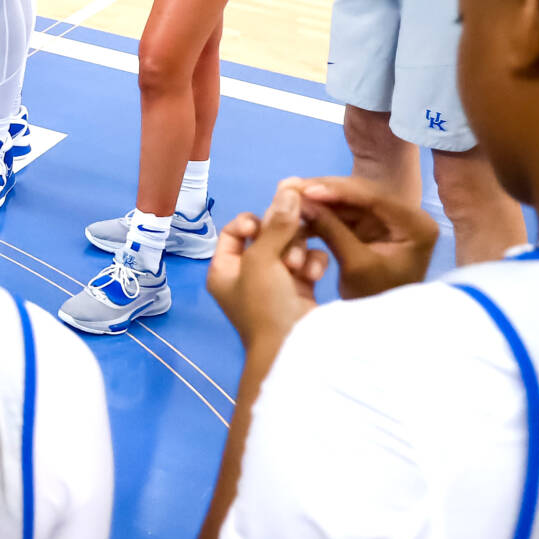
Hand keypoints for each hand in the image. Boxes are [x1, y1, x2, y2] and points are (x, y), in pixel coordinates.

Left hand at [207, 186, 327, 355]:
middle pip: (267, 236)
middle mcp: (247, 275)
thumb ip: (276, 224)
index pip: (234, 231)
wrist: (295, 350)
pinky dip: (311, 265)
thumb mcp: (262, 261)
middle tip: (290, 247)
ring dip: (297, 252)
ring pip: (290, 247)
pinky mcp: (301, 290)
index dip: (252, 221)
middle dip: (281, 238)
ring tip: (299, 269)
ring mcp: (275, 283)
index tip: (265, 222)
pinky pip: (308, 263)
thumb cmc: (266, 306)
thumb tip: (288, 189)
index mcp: (224, 269)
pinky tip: (314, 275)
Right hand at [291, 175, 439, 298]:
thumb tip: (302, 199)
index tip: (306, 188)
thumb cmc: (376, 299)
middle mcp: (406, 217)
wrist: (383, 324)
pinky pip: (343, 213)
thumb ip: (331, 229)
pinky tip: (298, 210)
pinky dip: (321, 213)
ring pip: (348, 201)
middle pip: (360, 195)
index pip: (375, 198)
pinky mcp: (371, 227)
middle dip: (324, 191)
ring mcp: (388, 221)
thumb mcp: (355, 265)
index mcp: (416, 225)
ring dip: (318, 200)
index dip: (338, 190)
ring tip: (289, 193)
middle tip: (291, 185)